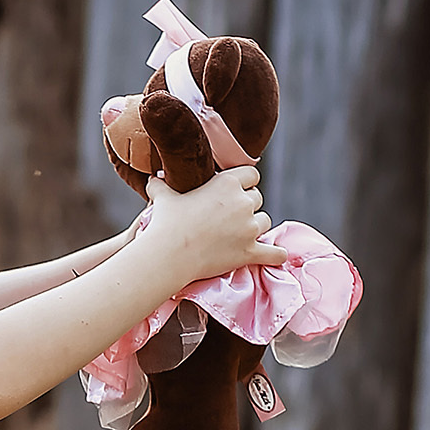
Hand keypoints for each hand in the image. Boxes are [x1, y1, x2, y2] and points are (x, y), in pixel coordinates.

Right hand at [137, 168, 289, 286]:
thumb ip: (161, 185)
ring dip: (255, 226)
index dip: (245, 182)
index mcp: (227, 183)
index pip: (251, 174)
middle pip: (258, 199)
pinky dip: (275, 255)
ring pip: (265, 222)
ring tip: (240, 234)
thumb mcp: (163, 196)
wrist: (169, 254)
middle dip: (248, 206)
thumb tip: (153, 178)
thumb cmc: (165, 223)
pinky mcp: (250, 252)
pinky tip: (276, 255)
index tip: (236, 190)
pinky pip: (274, 253)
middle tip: (231, 216)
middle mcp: (243, 203)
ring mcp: (249, 228)